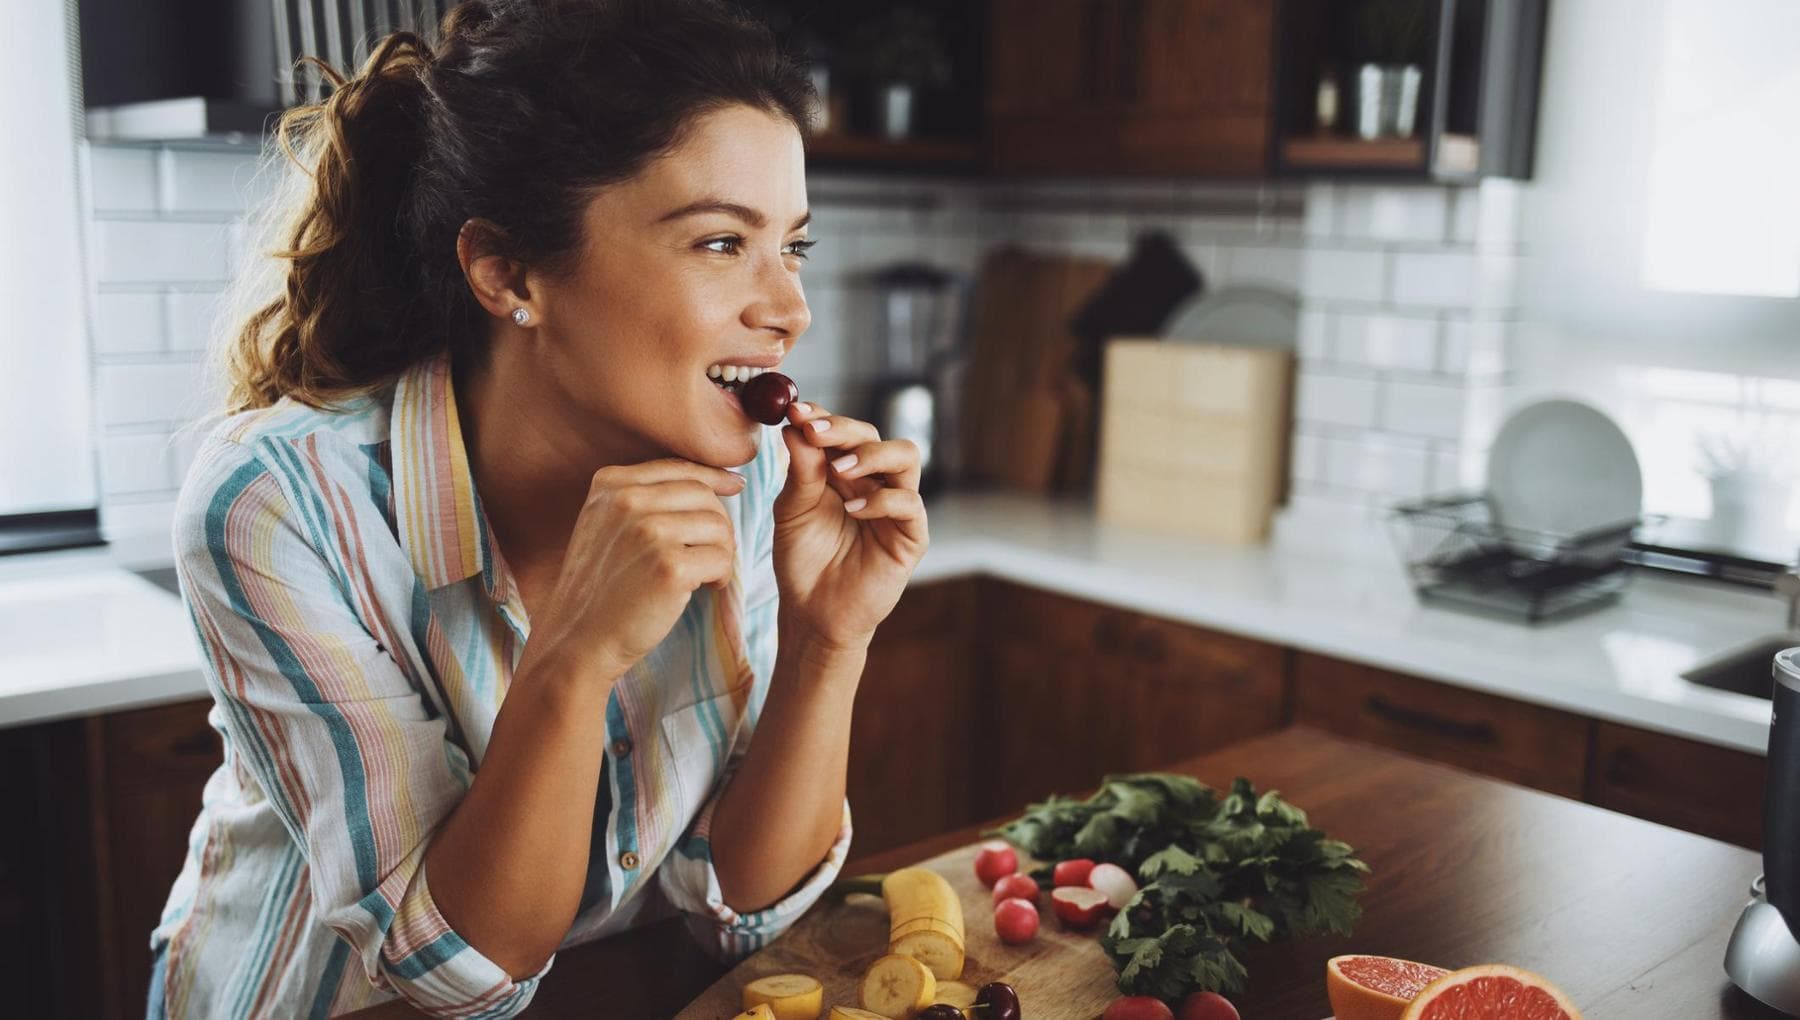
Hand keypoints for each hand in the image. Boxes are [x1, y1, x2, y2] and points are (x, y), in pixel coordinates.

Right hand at [520, 459, 743, 682]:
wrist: (578, 640)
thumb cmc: (600, 588)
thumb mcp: (607, 526)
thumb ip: (645, 498)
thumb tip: (721, 480)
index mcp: (610, 484)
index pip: (678, 468)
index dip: (714, 476)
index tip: (736, 486)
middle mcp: (627, 501)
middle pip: (702, 495)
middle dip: (717, 524)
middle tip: (711, 554)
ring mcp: (648, 532)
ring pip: (718, 526)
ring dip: (722, 552)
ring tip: (703, 575)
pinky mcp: (669, 566)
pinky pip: (721, 559)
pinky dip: (721, 576)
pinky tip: (704, 589)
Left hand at [772, 401, 928, 650]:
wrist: (812, 613)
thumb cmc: (802, 561)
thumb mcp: (791, 511)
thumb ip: (799, 471)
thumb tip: (794, 425)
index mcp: (844, 472)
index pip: (843, 430)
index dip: (823, 416)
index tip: (795, 411)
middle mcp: (874, 482)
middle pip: (874, 434)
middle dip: (843, 429)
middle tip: (814, 432)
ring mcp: (896, 506)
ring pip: (906, 456)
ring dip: (871, 454)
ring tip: (837, 469)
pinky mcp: (911, 535)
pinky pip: (909, 503)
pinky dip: (880, 500)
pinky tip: (851, 511)